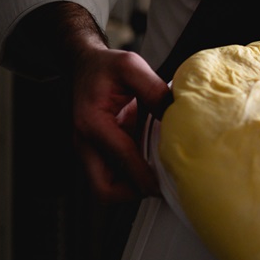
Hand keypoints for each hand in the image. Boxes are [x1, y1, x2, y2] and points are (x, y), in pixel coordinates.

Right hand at [72, 43, 171, 202]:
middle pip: (103, 188)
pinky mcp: (97, 152)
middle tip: (159, 186)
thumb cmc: (106, 67)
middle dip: (131, 193)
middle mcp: (86, 141)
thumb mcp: (131, 66)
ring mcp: (89, 150)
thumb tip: (174, 114)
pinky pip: (112, 175)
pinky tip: (149, 166)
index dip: (143, 174)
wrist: (86, 66)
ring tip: (158, 177)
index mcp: (93, 121)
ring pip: (106, 187)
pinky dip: (130, 179)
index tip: (163, 184)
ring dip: (131, 188)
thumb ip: (153, 88)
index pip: (121, 157)